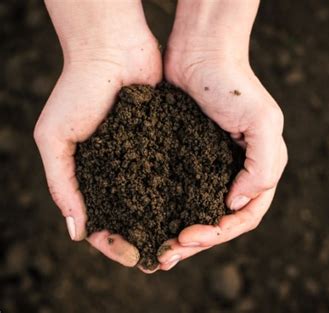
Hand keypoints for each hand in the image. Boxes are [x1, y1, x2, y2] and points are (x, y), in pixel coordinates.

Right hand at [35, 0, 161, 270]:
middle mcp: (120, 172)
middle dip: (147, 239)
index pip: (100, 222)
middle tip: (164, 257)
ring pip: (158, 200)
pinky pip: (177, 173)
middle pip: (133, 217)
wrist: (112, 50)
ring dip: (169, 222)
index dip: (113, 242)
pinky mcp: (167, 142)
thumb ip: (62, 184)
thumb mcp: (55, 138)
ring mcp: (144, 158)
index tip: (131, 254)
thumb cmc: (77, 91)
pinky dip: (184, 192)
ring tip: (184, 240)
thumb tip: (77, 232)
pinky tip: (197, 207)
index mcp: (90, 176)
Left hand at [156, 0, 287, 270]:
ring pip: (198, 212)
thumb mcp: (262, 122)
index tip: (191, 237)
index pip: (247, 215)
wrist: (200, 52)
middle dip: (198, 242)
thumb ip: (263, 166)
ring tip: (157, 251)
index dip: (222, 232)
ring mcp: (211, 167)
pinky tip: (150, 221)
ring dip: (181, 235)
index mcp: (260, 168)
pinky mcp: (187, 159)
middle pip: (221, 221)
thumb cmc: (232, 84)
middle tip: (167, 254)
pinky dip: (168, 211)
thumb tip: (236, 203)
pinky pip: (179, 193)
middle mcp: (238, 172)